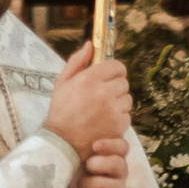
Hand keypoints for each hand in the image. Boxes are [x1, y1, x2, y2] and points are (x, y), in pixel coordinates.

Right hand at [44, 45, 130, 161]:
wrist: (62, 142)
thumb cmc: (61, 111)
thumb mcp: (62, 82)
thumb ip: (77, 61)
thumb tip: (90, 45)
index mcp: (90, 78)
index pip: (117, 66)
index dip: (114, 71)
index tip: (109, 77)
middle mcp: (103, 92)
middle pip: (124, 82)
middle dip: (115, 88)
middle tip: (102, 97)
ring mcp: (112, 109)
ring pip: (127, 99)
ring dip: (119, 103)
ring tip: (103, 110)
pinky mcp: (118, 125)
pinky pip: (127, 115)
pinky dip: (119, 118)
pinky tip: (105, 122)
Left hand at [73, 134, 130, 187]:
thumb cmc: (75, 173)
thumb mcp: (75, 156)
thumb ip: (77, 141)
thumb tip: (64, 119)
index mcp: (112, 156)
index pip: (123, 146)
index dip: (111, 145)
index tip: (94, 145)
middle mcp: (119, 173)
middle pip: (120, 164)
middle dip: (100, 164)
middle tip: (86, 165)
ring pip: (111, 186)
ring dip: (90, 185)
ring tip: (79, 185)